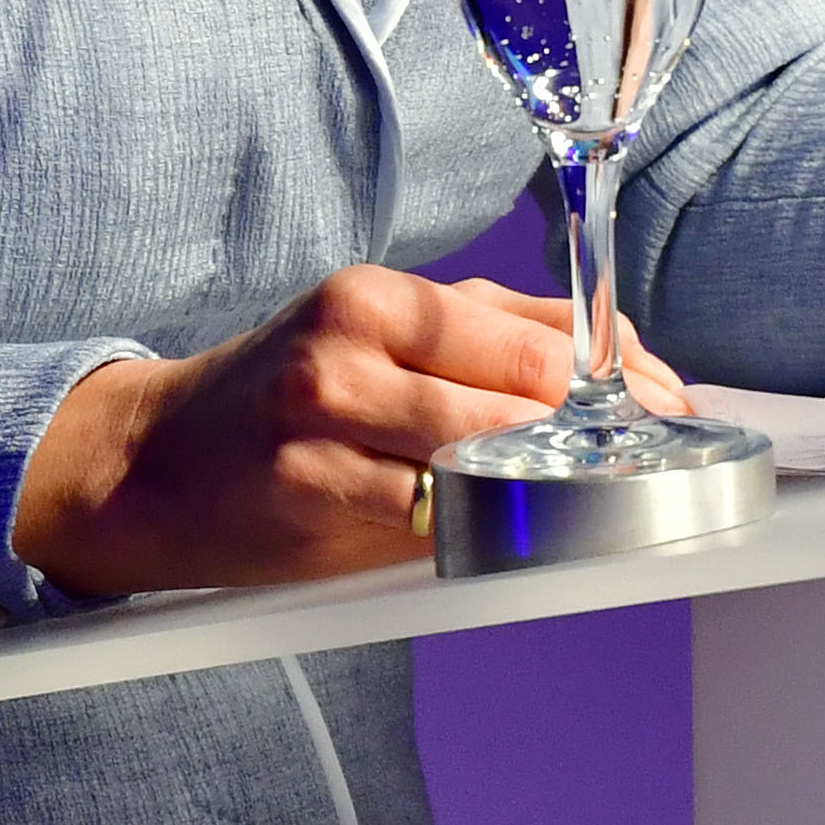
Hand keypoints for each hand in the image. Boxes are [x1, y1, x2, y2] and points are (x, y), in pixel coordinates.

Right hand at [10, 266, 692, 596]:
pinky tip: (508, 529)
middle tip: (655, 464)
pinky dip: (481, 526)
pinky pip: (430, 516)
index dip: (623, 381)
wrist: (149, 463)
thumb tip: (622, 361)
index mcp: (381, 294)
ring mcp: (327, 419)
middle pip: (526, 391)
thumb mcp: (377, 337)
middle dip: (604, 435)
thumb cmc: (280, 400)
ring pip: (487, 455)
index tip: (675, 412)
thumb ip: (491, 337)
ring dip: (552, 482)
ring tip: (596, 499)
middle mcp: (353, 343)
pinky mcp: (310, 491)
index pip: (539, 333)